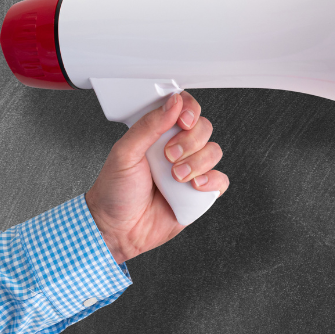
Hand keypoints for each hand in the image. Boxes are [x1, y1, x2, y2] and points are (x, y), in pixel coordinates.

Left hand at [85, 91, 228, 262]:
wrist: (117, 230)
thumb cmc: (114, 193)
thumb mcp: (124, 153)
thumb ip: (149, 126)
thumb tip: (173, 103)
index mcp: (159, 135)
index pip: (186, 110)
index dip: (190, 111)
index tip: (182, 121)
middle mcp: (177, 150)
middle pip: (205, 128)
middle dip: (190, 142)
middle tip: (169, 156)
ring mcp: (190, 170)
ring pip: (214, 152)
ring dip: (196, 164)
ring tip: (175, 177)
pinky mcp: (200, 193)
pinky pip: (221, 180)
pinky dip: (210, 182)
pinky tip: (192, 187)